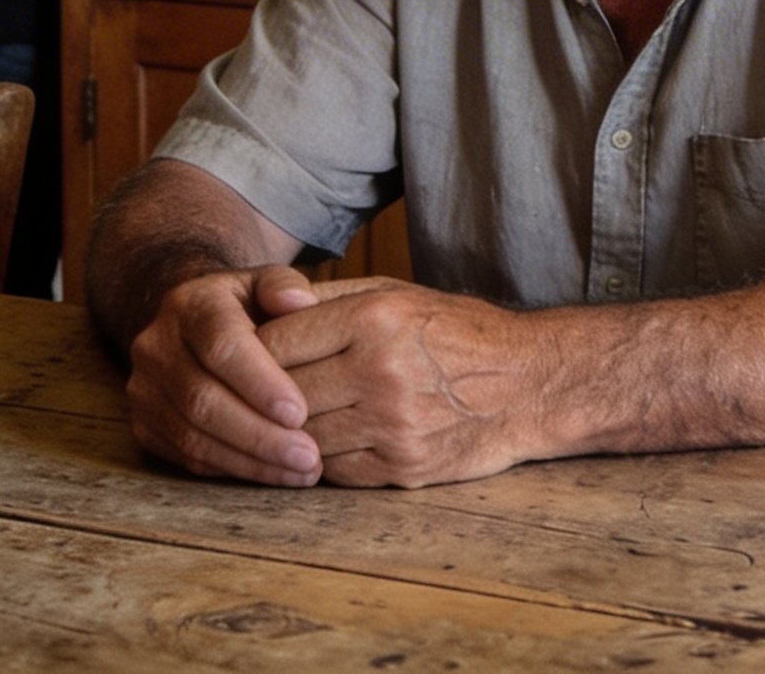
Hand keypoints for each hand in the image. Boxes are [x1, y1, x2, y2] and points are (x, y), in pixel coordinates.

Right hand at [123, 265, 325, 485]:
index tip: (300, 413)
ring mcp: (144, 389)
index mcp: (190, 304)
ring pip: (192, 436)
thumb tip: (301, 302)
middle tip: (309, 455)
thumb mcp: (264, 282)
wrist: (190, 325)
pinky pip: (186, 457)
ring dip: (250, 461)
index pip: (220, 345)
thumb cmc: (243, 305)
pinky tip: (272, 473)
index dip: (260, 383)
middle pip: (203, 400)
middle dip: (260, 435)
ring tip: (301, 471)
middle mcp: (156, 346)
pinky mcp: (144, 425)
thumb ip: (285, 285)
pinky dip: (231, 470)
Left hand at [256, 278, 545, 488]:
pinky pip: (334, 470)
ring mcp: (392, 424)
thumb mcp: (398, 294)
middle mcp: (380, 370)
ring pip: (303, 437)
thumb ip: (331, 299)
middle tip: (243, 395)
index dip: (249, 351)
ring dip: (287, 433)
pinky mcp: (402, 467)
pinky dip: (320, 459)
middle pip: (283, 394)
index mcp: (376, 319)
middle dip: (260, 396)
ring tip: (277, 422)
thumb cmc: (457, 332)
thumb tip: (265, 309)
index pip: (277, 342)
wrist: (526, 384)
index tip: (238, 355)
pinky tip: (321, 442)